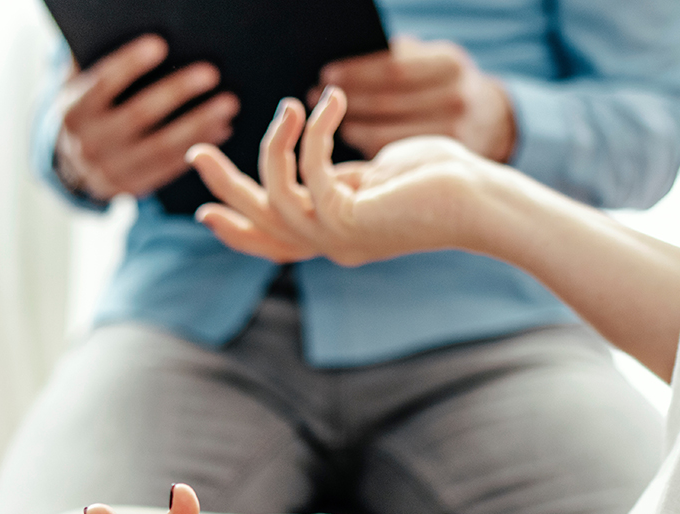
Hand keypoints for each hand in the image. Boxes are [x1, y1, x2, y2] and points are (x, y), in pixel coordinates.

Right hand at [52, 35, 239, 200]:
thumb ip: (93, 64)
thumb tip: (119, 27)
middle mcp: (89, 143)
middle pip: (138, 115)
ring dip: (198, 124)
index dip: (130, 64)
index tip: (159, 44)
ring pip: (160, 146)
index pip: (102, 83)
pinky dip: (197, 146)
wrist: (71, 167)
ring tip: (228, 104)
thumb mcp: (79, 89)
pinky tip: (220, 129)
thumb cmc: (86, 111)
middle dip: (176, 92)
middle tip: (210, 73)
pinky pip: (169, 166)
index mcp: (74, 111)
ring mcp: (111, 170)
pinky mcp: (132, 186)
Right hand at [187, 90, 498, 265]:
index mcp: (336, 238)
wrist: (483, 200)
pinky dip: (314, 132)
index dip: (237, 231)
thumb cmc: (442, 181)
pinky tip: (329, 103)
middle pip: (258, 223)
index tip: (207, 214)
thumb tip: (318, 163)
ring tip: (288, 108)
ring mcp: (338, 237)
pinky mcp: (351, 216)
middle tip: (196, 153)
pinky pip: (309, 171)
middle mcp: (331, 245)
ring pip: (272, 198)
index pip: (273, 243)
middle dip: (224, 188)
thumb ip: (343, 177)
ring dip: (270, 148)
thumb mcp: (379, 178)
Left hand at [315, 36, 515, 160]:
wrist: (491, 126)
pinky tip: (348, 139)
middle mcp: (454, 99)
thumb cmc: (446, 88)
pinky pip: (389, 157)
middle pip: (384, 102)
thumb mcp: (431, 61)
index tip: (326, 74)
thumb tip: (344, 67)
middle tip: (312, 98)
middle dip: (345, 99)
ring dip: (348, 127)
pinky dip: (362, 148)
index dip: (355, 73)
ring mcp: (449, 135)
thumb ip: (397, 59)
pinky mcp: (437, 166)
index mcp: (449, 65)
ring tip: (322, 122)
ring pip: (381, 134)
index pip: (392, 69)